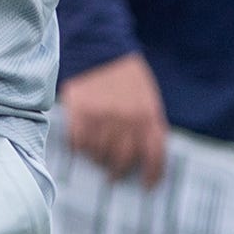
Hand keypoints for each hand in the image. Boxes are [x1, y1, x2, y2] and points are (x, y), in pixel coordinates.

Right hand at [60, 54, 167, 183]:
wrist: (98, 48)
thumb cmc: (126, 76)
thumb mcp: (147, 97)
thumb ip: (148, 124)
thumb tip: (143, 155)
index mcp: (148, 115)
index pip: (155, 155)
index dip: (153, 174)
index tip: (148, 186)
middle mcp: (127, 120)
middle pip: (124, 160)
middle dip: (119, 172)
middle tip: (113, 175)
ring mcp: (102, 118)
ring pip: (99, 155)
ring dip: (98, 158)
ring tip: (96, 153)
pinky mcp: (80, 114)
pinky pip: (79, 144)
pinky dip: (80, 147)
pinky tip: (81, 141)